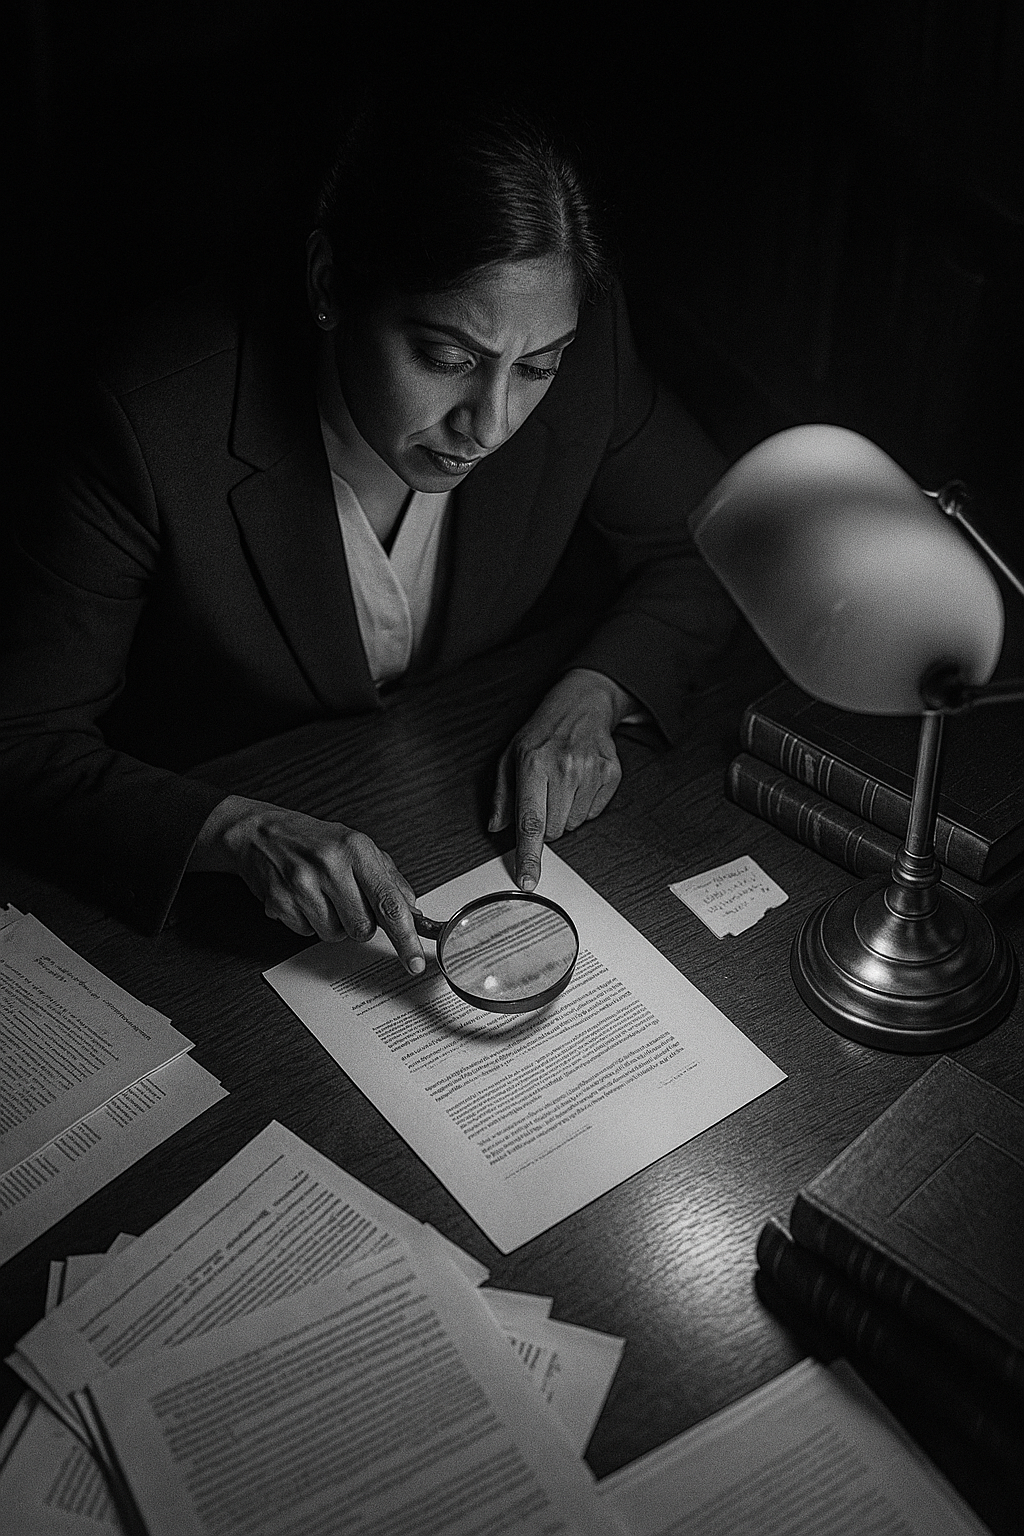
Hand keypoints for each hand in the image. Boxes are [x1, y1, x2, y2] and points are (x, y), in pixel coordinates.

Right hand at [188, 796, 424, 972]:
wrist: (258, 833)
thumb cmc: (312, 840)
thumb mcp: (357, 847)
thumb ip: (389, 879)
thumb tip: (411, 912)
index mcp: (356, 849)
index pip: (389, 902)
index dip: (405, 937)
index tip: (415, 961)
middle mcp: (329, 865)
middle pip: (362, 927)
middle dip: (360, 923)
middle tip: (346, 899)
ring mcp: (301, 884)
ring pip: (334, 935)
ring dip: (332, 923)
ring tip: (320, 895)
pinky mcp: (279, 901)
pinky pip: (307, 933)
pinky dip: (308, 921)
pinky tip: (301, 898)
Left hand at [489, 668, 635, 890]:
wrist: (580, 706)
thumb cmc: (541, 733)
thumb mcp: (510, 756)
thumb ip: (502, 795)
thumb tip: (496, 827)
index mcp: (533, 763)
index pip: (531, 822)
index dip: (529, 855)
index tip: (528, 880)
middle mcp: (564, 767)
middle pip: (554, 830)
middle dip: (546, 823)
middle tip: (544, 796)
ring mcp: (591, 770)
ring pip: (574, 824)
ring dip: (565, 814)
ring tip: (562, 785)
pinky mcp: (611, 773)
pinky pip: (593, 813)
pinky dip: (584, 806)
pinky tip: (579, 782)